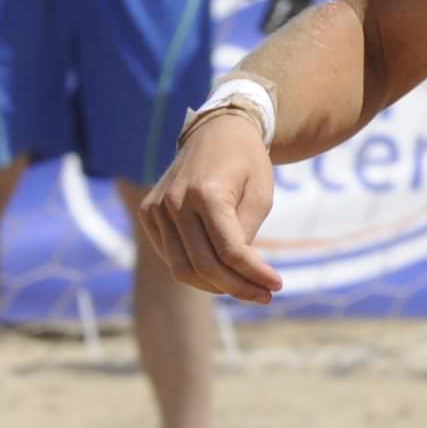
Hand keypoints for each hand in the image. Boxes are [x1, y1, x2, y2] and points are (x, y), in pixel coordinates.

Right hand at [137, 109, 284, 304]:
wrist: (215, 131)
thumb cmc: (247, 163)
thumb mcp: (260, 195)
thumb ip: (247, 233)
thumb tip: (237, 271)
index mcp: (206, 193)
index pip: (230, 251)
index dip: (254, 274)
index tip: (277, 285)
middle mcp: (175, 201)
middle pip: (205, 266)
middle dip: (239, 287)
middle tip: (265, 296)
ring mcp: (157, 208)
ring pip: (182, 268)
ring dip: (216, 286)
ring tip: (246, 287)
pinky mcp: (148, 213)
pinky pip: (170, 255)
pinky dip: (195, 270)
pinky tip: (222, 271)